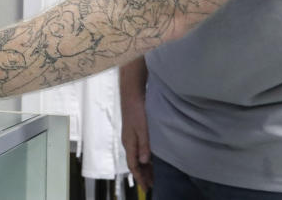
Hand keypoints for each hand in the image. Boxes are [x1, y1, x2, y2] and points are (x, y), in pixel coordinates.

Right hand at [120, 57, 152, 190]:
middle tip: (152, 185)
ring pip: (137, 156)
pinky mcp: (135, 130)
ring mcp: (131, 136)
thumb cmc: (137, 110)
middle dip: (142, 174)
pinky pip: (139, 149)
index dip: (140, 177)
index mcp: (129, 143)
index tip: (147, 188)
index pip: (133, 165)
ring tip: (153, 175)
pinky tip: (151, 158)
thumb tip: (144, 162)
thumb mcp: (142, 128)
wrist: (132, 93)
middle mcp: (128, 141)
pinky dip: (145, 157)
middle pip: (135, 162)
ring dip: (144, 166)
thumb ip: (144, 145)